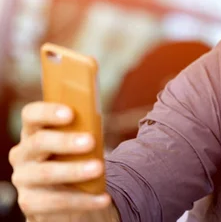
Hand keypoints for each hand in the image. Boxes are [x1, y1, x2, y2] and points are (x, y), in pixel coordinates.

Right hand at [9, 102, 111, 219]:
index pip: (31, 115)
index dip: (48, 112)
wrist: (64, 193)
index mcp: (33, 131)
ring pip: (45, 173)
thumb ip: (82, 131)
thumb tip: (96, 126)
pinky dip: (83, 200)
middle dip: (65, 141)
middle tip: (90, 141)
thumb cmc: (73, 156)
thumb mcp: (76, 141)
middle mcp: (22, 154)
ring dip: (74, 171)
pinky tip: (103, 198)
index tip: (70, 113)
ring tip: (98, 169)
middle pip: (39, 142)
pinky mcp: (30, 202)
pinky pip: (55, 202)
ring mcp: (23, 179)